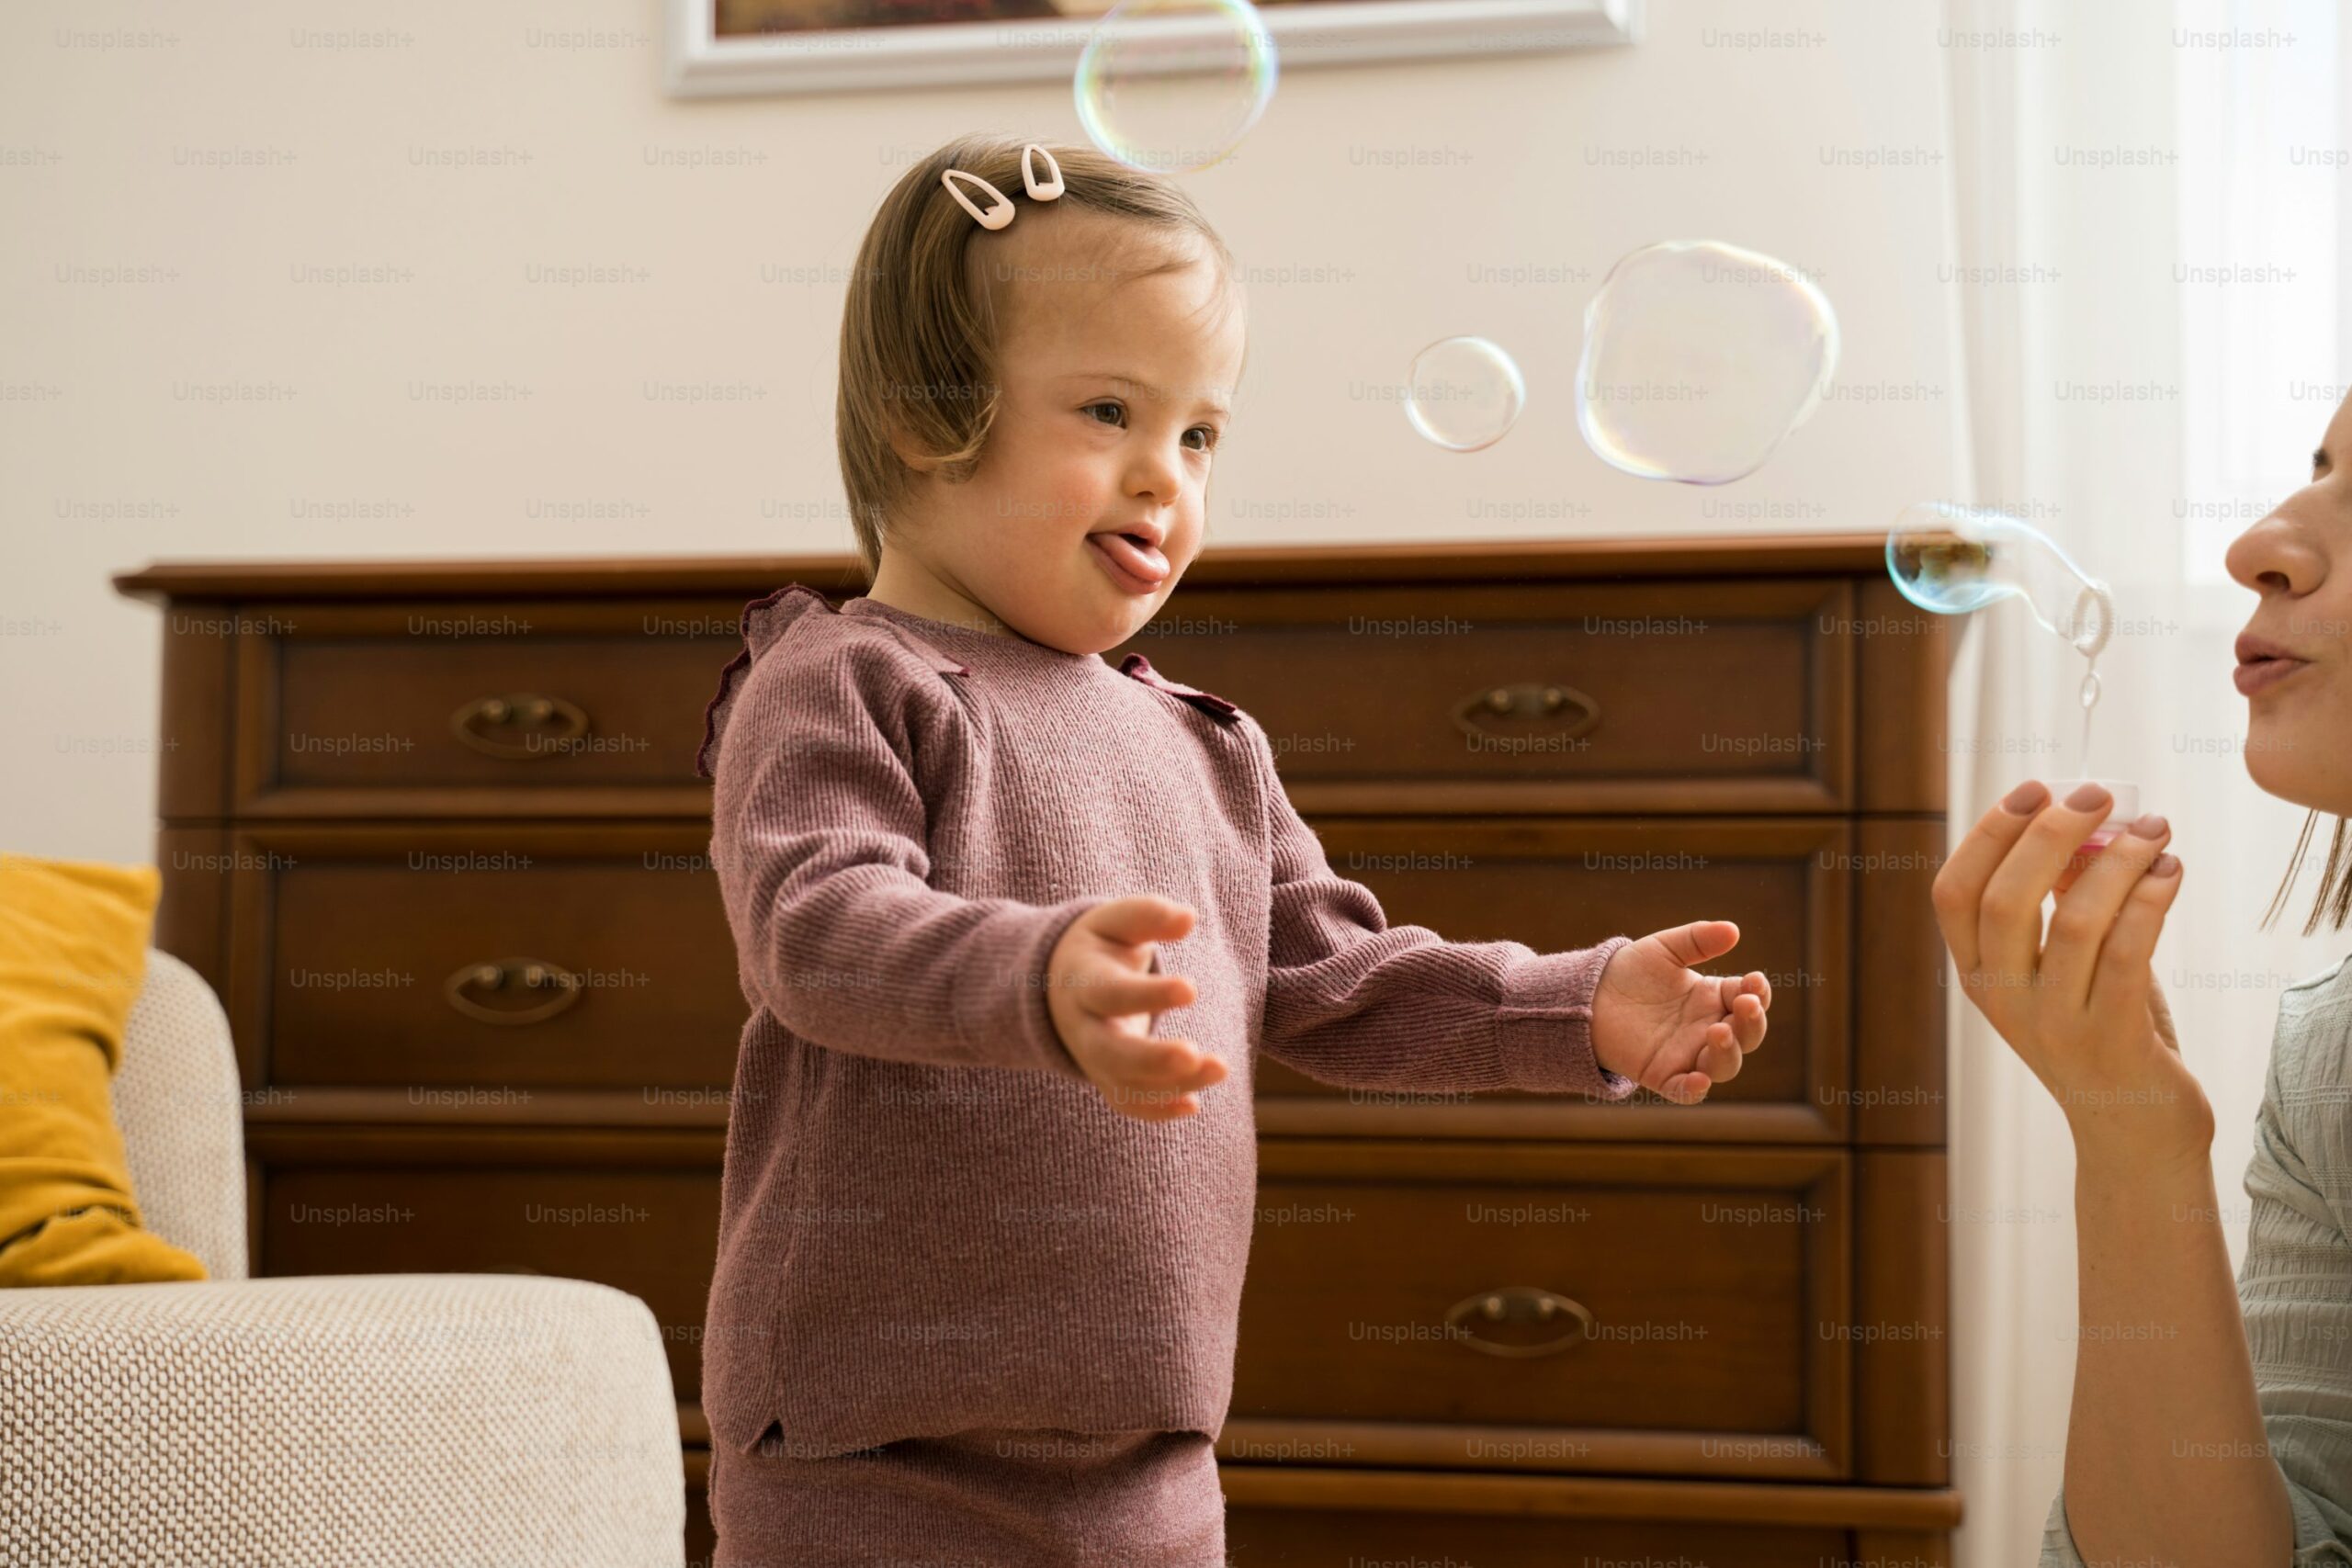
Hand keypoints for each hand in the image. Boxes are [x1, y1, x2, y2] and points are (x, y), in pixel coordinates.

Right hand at [1046, 895, 1227, 1122]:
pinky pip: (1127, 1103)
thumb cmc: (1101, 947)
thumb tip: (1188, 918)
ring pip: (1125, 1083)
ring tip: (1220, 1068)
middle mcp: (1084, 1027)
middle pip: (1110, 1053)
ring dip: (1171, 1084)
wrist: (1058, 983)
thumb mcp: (1116, 921)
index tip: (1191, 989)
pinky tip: (1193, 1106)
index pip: (1111, 994)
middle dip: (1152, 1059)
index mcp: (1083, 982)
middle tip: (1194, 1054)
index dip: (1148, 995)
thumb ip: (1149, 915)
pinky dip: (1156, 1111)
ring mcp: (1093, 1059)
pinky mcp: (1107, 1078)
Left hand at [1591, 921, 1771, 1103]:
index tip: (1755, 981)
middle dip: (1753, 1022)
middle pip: (1747, 1035)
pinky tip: (1699, 1080)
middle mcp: (1709, 1029)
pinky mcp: (1663, 1075)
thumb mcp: (1664, 949)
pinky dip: (1696, 1089)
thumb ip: (1697, 939)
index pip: (1750, 999)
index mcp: (1714, 998)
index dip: (1758, 992)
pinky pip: (1686, 1091)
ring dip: (1729, 1052)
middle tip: (1746, 1005)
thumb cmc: (1631, 972)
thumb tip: (1733, 930)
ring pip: (1724, 1065)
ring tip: (1719, 1031)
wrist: (1589, 995)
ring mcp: (1689, 1055)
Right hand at [1929, 779, 2211, 1163]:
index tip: (2034, 789)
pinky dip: (2151, 900)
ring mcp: (2053, 1026)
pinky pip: (2128, 954)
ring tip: (2153, 828)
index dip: (1988, 833)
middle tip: (2098, 795)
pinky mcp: (2112, 1042)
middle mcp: (2002, 1001)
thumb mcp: (2067, 966)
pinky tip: (2171, 871)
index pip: (1953, 893)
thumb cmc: (2104, 1032)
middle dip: (2052, 833)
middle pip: (2005, 899)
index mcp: (1978, 976)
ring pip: (2075, 921)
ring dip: (2118, 861)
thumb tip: (2081, 823)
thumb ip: (2063, 901)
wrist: (2135, 1132)